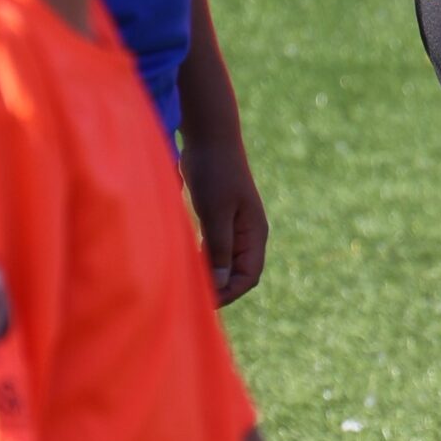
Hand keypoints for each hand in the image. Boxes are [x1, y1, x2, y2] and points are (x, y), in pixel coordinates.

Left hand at [180, 134, 268, 305]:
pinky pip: (216, 250)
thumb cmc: (214, 173)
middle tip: (190, 296)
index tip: (202, 301)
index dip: (228, 293)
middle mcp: (249, 233)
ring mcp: (236, 226)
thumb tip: (221, 283)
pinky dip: (204, 261)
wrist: (210, 139)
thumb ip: (219, 248)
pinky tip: (186, 262)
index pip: (249, 277)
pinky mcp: (221, 219)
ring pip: (227, 264)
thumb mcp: (215, 213)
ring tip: (187, 284)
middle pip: (239, 274)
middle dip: (219, 289)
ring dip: (211, 276)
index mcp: (255, 233)